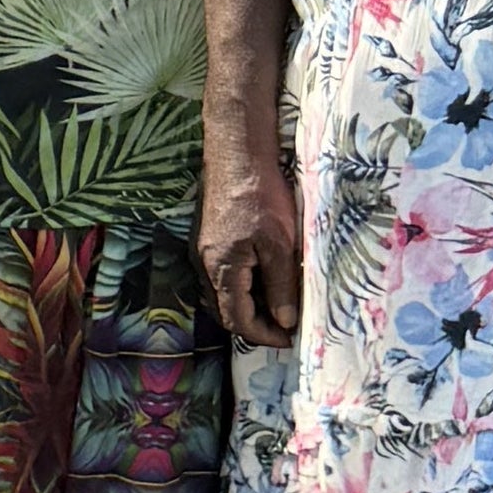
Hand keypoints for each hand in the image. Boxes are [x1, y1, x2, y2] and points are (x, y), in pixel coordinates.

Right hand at [197, 120, 302, 351]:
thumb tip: (284, 321)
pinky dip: (242, 286)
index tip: (289, 339)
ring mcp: (203, 250)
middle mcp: (205, 264)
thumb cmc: (260, 196)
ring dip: (248, 305)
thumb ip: (280, 285)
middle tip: (285, 326)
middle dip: (255, 324)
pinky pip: (222, 275)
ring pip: (222, 293)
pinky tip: (264, 278)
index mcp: (221, 269)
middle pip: (225, 311)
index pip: (237, 320)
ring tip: (279, 304)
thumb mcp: (280, 244)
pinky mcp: (208, 237)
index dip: (264, 335)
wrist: (237, 153)